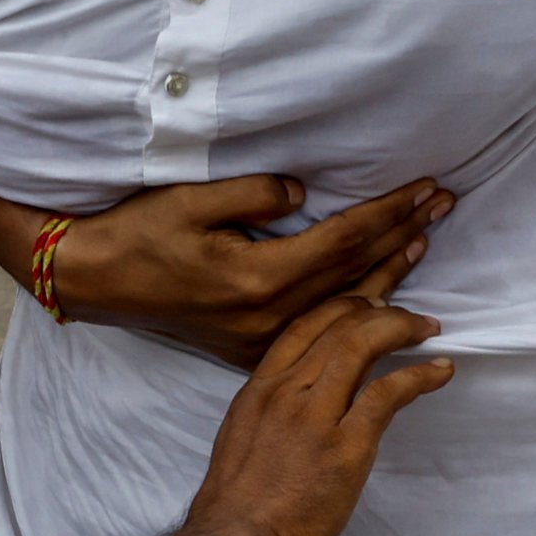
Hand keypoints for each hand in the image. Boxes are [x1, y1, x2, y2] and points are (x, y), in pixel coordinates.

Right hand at [56, 174, 452, 368]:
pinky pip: (317, 324)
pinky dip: (354, 302)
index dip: (389, 212)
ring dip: (389, 271)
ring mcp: (260, 339)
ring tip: (424, 240)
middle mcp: (268, 317)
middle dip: (403, 235)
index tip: (424, 188)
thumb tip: (303, 194)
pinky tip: (377, 291)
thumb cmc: (137, 234)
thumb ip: (254, 195)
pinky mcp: (250, 347)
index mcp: (259, 279)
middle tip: (443, 204)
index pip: (345, 240)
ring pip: (342, 305)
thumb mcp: (191, 200)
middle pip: (355, 273)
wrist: (93, 281)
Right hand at [177, 297, 454, 535]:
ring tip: (428, 329)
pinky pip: (388, 392)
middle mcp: (284, 392)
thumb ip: (268, 421)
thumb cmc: (233, 516)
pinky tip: (441, 371)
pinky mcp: (346, 446)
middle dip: (378, 306)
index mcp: (257, 392)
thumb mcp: (240, 447)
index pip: (303, 326)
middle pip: (337, 324)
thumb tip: (295, 420)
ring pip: (361, 344)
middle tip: (407, 312)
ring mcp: (314, 416)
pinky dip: (419, 375)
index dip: (342, 306)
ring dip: (401, 328)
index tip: (369, 301)